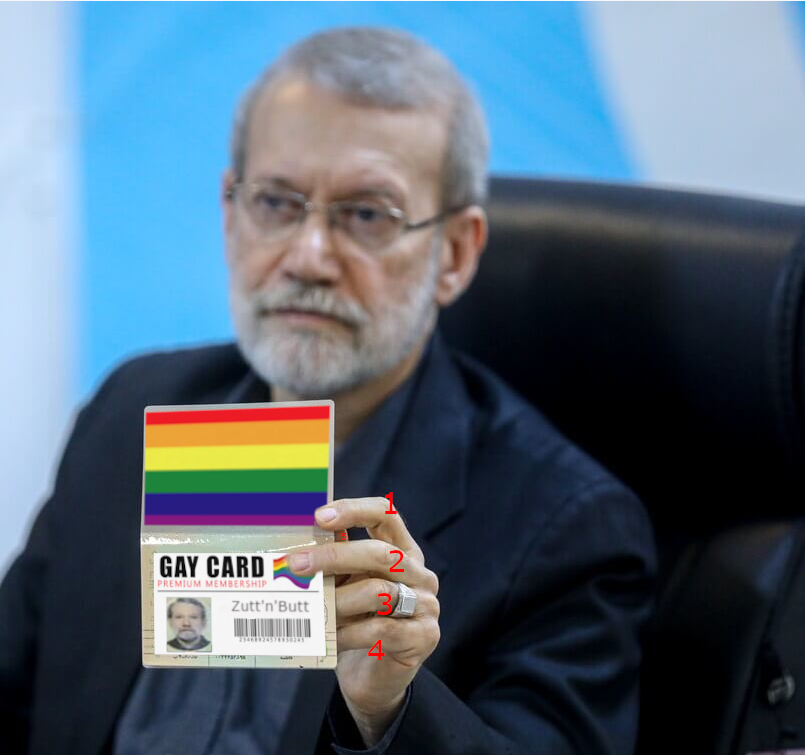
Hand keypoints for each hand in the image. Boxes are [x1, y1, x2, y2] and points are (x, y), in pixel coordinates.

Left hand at [288, 497, 440, 745]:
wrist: (373, 678)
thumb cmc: (357, 623)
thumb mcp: (346, 586)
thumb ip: (336, 561)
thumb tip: (304, 535)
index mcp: (403, 550)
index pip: (386, 514)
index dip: (354, 510)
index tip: (319, 516)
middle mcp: (419, 573)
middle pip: (381, 553)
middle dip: (335, 556)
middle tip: (296, 564)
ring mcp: (425, 605)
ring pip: (378, 591)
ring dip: (338, 600)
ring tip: (311, 608)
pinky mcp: (423, 637)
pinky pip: (380, 629)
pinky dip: (348, 632)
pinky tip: (329, 635)